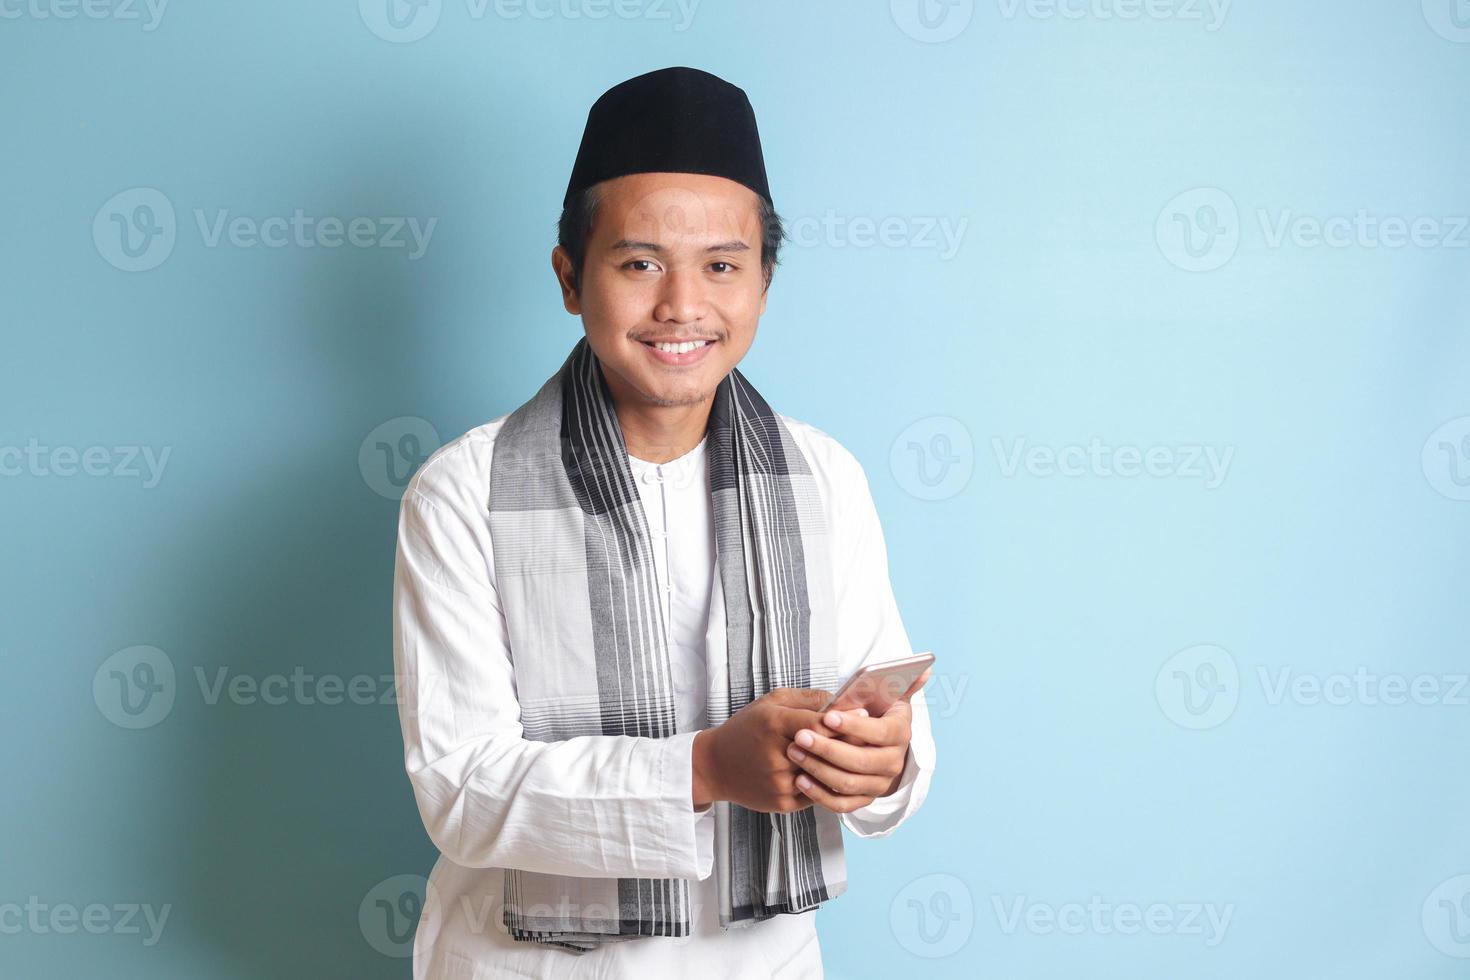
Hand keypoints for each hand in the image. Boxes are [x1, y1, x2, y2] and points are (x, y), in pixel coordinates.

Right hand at [692, 687, 863, 813]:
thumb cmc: (746, 730)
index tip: (863, 714)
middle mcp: (777, 755)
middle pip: (826, 750)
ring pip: (825, 775)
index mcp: (774, 725)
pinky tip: (839, 774)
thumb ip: (805, 699)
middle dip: (850, 742)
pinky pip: (817, 793)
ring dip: (843, 766)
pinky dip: (829, 784)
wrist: (715, 767)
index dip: (844, 720)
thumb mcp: (770, 703)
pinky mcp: (783, 803)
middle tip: (871, 734)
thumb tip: (839, 699)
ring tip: (860, 755)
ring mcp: (780, 782)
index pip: (820, 723)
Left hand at [785, 666, 928, 812]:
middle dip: (828, 748)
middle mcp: (894, 762)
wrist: (876, 746)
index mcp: (901, 733)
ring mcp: (880, 784)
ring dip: (818, 769)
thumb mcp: (888, 696)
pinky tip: (801, 779)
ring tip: (795, 753)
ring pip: (849, 783)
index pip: (881, 732)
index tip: (828, 716)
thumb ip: (902, 681)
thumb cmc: (875, 713)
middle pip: (861, 761)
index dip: (854, 726)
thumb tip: (924, 670)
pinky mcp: (864, 800)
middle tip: (800, 736)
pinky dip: (820, 794)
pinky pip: (842, 804)